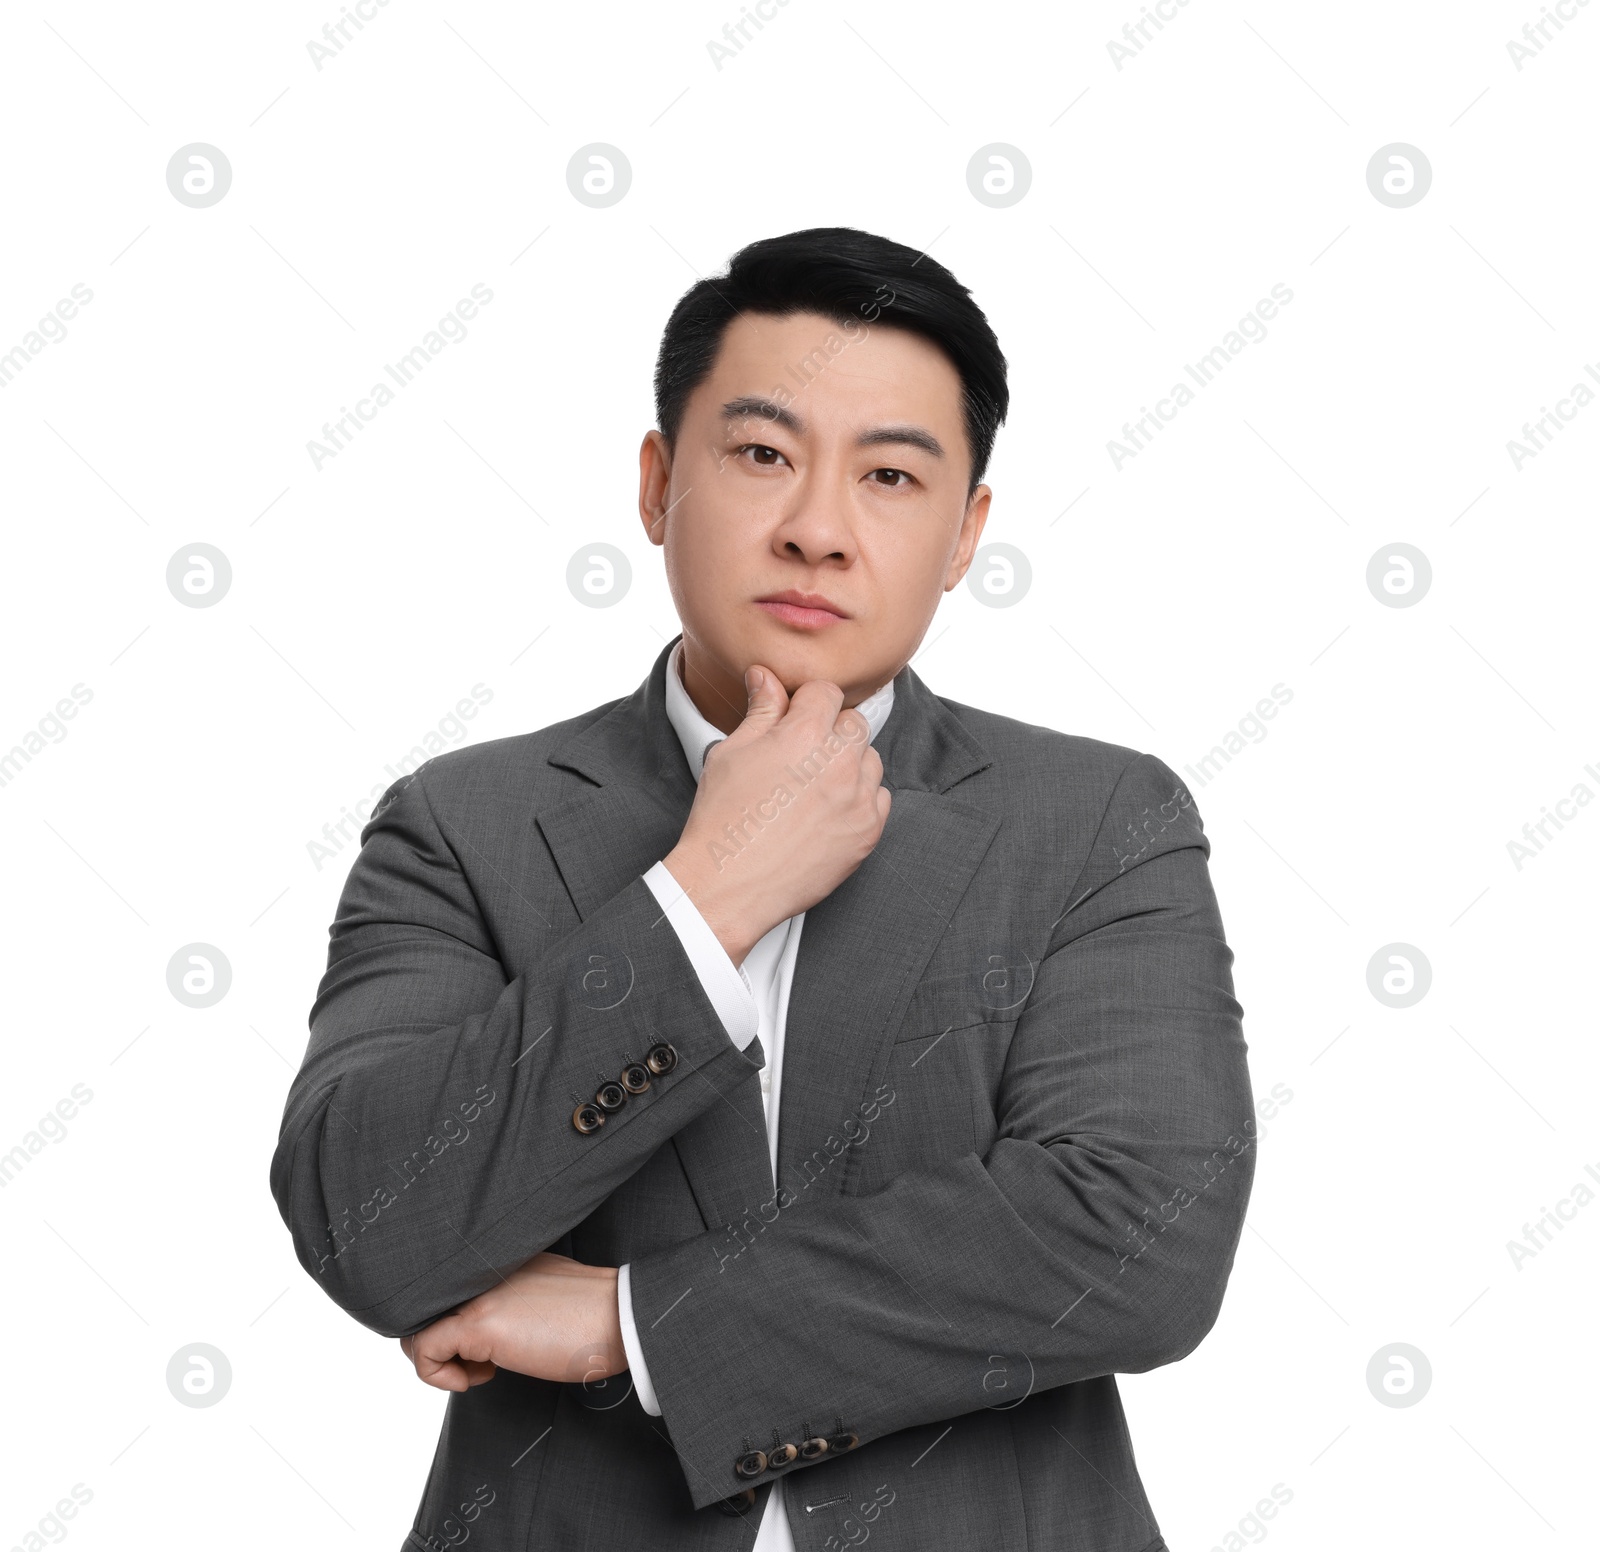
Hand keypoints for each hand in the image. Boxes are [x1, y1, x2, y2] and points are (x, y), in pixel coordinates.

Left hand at [399, 1251, 625, 1392]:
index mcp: (497, 1258)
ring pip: (414, 1326)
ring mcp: (478, 1295)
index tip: (484, 1346)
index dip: (452, 1320)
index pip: (444, 1286)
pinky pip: (423, 1350)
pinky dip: (437, 1375)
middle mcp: (481, 1269)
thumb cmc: (594, 1315)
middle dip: (439, 1342)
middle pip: (421, 1305)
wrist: (621, 1317)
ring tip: (481, 1370)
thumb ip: (513, 1294)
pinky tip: (475, 1380)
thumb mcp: (545, 1292)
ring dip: (437, 1359)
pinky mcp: (479, 1324)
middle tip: (477, 1363)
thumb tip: (497, 1323)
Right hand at [663, 666, 891, 963]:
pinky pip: (880, 798)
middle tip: (801, 757)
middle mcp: (840, 762)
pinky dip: (860, 799)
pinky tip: (828, 812)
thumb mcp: (732, 752)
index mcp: (805, 734)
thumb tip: (767, 677)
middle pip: (853, 723)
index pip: (826, 692)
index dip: (807, 703)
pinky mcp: (868, 831)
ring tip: (813, 788)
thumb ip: (761, 710)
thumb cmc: (723, 819)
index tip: (795, 719)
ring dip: (849, 765)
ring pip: (870, 760)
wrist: (729, 884)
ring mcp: (859, 798)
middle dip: (831, 731)